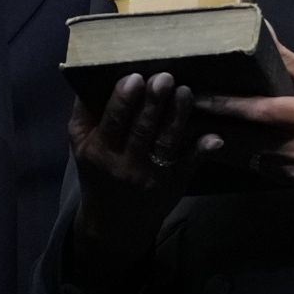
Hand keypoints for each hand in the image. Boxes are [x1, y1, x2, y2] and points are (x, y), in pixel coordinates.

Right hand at [68, 74, 218, 266]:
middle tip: (164, 77)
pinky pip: (189, 165)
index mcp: (99, 150)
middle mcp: (126, 164)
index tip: (135, 77)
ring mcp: (152, 175)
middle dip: (154, 103)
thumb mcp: (79, 144)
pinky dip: (201, 151)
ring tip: (184, 91)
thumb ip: (84, 112)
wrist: (113, 222)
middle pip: (142, 129)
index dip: (123, 100)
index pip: (112, 122)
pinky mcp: (174, 182)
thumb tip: (93, 72)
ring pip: (166, 142)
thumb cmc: (97, 170)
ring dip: (177, 116)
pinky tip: (214, 137)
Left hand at [196, 43, 293, 187]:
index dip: (225, 104)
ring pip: (248, 159)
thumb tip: (263, 32)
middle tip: (181, 113)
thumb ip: (290, 62)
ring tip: (190, 128)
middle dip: (212, 127)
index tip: (196, 96)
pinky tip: (219, 145)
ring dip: (221, 144)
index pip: (259, 111)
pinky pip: (259, 170)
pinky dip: (240, 157)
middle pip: (245, 140)